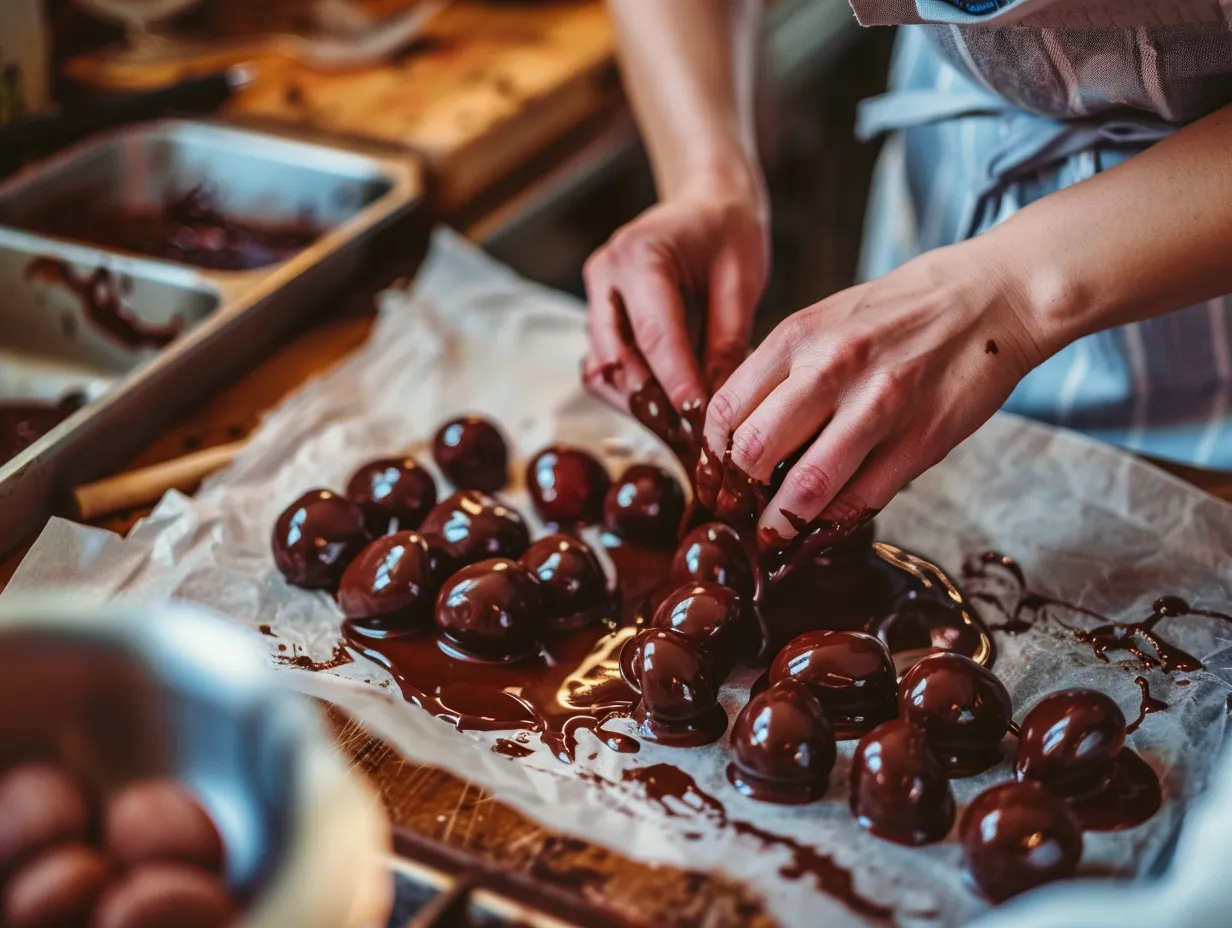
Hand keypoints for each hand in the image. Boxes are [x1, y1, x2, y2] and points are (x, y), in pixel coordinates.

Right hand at [582, 170, 769, 411]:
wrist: (706, 204)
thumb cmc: (728, 234)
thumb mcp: (741, 281)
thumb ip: (726, 341)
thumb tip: (718, 402)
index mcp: (640, 255)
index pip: (654, 334)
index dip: (677, 383)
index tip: (701, 422)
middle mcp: (605, 275)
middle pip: (618, 359)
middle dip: (655, 402)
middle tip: (694, 435)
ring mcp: (596, 297)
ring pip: (603, 371)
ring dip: (639, 404)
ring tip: (681, 428)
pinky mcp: (599, 317)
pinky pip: (605, 368)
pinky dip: (632, 393)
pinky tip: (667, 408)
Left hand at [703, 238, 1048, 541]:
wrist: (989, 296)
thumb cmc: (900, 312)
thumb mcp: (825, 320)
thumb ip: (782, 370)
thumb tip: (742, 433)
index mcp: (797, 337)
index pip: (725, 410)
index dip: (713, 457)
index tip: (718, 478)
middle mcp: (831, 369)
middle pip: (754, 451)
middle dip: (741, 494)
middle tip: (743, 511)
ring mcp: (878, 407)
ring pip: (806, 487)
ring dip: (782, 524)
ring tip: (775, 537)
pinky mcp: (920, 441)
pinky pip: (862, 500)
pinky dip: (834, 524)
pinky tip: (824, 528)